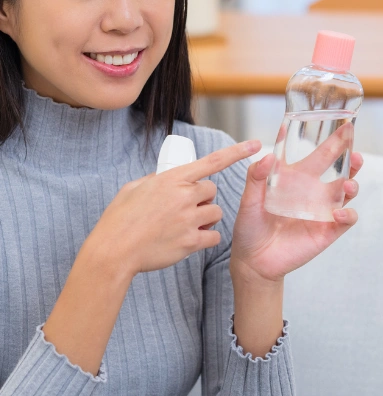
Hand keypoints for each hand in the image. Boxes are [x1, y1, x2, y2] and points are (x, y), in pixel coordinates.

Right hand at [88, 140, 260, 276]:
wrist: (114, 250)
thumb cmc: (119, 219)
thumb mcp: (134, 188)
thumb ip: (155, 180)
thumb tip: (166, 179)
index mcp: (172, 179)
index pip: (212, 161)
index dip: (237, 152)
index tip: (256, 144)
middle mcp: (185, 196)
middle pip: (212, 191)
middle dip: (202, 198)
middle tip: (183, 208)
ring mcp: (190, 219)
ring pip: (215, 213)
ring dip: (205, 218)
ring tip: (183, 225)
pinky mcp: (191, 242)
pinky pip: (213, 237)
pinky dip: (205, 239)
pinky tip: (188, 240)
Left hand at [230, 142, 363, 284]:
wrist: (252, 260)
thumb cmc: (250, 227)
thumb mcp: (248, 199)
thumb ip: (255, 178)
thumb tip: (267, 156)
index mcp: (298, 180)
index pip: (320, 156)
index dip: (332, 142)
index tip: (344, 126)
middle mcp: (314, 192)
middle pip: (340, 170)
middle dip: (350, 158)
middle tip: (354, 149)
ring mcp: (323, 211)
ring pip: (347, 192)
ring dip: (352, 184)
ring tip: (348, 183)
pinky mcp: (327, 231)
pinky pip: (345, 220)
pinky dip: (347, 215)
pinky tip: (339, 212)